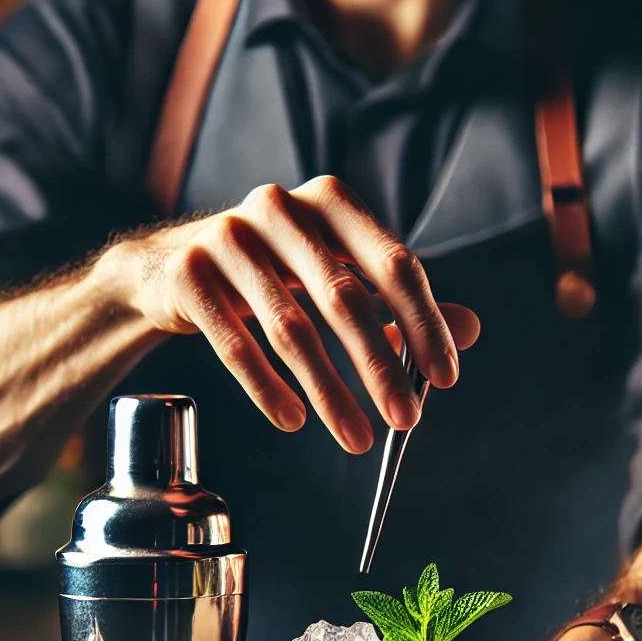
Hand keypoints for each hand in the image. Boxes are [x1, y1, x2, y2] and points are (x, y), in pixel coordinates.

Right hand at [107, 176, 479, 452]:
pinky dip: (267, 388)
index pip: (392, 264)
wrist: (170, 267)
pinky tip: (293, 420)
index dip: (424, 322)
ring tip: (356, 437)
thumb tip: (471, 330)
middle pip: (342, 298)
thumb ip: (398, 303)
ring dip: (328, 391)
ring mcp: (229, 237)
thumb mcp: (335, 277)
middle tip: (405, 420)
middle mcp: (280, 208)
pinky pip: (234, 343)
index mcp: (330, 202)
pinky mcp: (189, 274)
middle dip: (379, 367)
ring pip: (290, 328)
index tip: (444, 378)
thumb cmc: (272, 272)